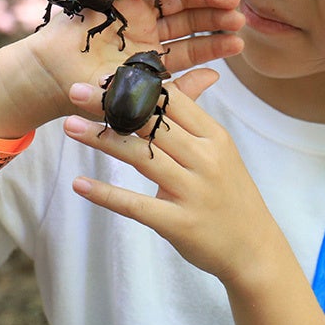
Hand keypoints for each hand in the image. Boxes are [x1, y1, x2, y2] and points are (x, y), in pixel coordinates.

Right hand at [0, 0, 243, 136]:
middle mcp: (148, 31)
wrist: (50, 78)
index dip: (216, 44)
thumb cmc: (90, 96)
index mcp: (153, 56)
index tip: (239, 43)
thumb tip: (216, 77)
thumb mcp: (140, 98)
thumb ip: (178, 91)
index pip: (193, 48)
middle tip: (240, 15)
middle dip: (215, 15)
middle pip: (190, 18)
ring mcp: (135, 10)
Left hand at [62, 72, 284, 286]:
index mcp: (214, 137)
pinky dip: (105, 194)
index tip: (106, 76)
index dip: (138, 86)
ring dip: (101, 140)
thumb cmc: (231, 194)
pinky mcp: (178, 223)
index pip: (174, 101)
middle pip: (152, 124)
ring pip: (140, 158)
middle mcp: (205, 160)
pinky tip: (79, 184)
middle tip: (76, 91)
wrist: (254, 249)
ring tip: (69, 126)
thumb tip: (165, 88)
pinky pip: (135, 205)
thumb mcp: (220, 152)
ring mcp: (192, 192)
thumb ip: (192, 123)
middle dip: (111, 105)